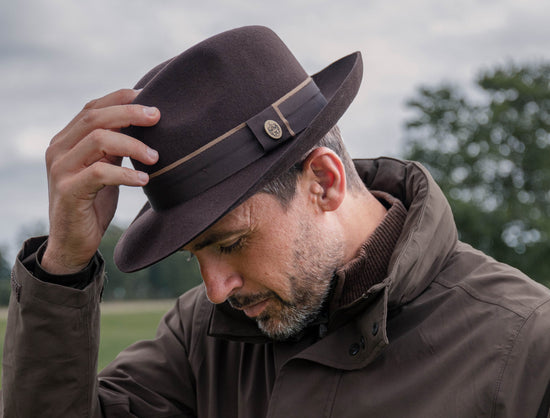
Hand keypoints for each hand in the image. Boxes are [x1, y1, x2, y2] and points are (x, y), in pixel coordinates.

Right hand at [42, 89, 159, 273]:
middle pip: (95, 117)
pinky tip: (144, 179)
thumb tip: (142, 123)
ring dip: (133, 144)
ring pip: (98, 140)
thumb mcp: (104, 168)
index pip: (93, 108)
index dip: (120, 98)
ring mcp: (60, 169)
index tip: (149, 96)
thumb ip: (113, 147)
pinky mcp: (68, 191)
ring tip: (155, 156)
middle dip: (130, 113)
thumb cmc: (93, 202)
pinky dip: (126, 173)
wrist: (73, 242)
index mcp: (66, 140)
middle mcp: (58, 149)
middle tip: (158, 117)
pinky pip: (100, 172)